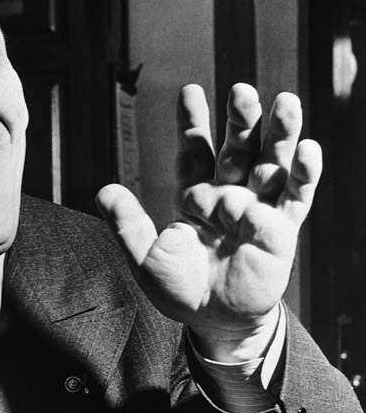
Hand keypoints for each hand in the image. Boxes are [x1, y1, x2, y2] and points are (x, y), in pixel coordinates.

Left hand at [96, 83, 320, 360]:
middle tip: (240, 91)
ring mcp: (257, 208)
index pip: (195, 149)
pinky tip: (308, 149)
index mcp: (195, 194)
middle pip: (237, 147)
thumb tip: (105, 191)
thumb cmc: (180, 289)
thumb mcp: (146, 256)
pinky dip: (304, 173)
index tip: (189, 91)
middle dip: (240, 119)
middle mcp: (229, 193)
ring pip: (272, 162)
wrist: (212, 321)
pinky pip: (296, 197)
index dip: (193, 120)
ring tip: (284, 102)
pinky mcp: (281, 229)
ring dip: (279, 133)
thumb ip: (128, 224)